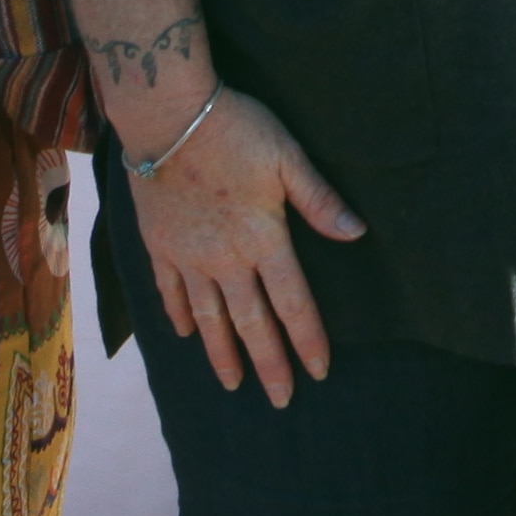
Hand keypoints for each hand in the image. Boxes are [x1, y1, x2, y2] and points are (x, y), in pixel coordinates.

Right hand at [116, 86, 361, 402]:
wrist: (167, 115)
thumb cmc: (236, 130)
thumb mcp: (288, 158)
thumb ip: (319, 200)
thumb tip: (357, 233)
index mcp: (262, 239)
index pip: (292, 302)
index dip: (306, 339)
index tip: (318, 371)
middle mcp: (224, 259)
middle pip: (250, 323)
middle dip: (268, 364)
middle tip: (280, 400)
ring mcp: (187, 256)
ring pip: (208, 318)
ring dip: (222, 354)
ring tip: (233, 383)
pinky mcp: (158, 245)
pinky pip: (169, 291)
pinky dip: (179, 316)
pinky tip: (186, 335)